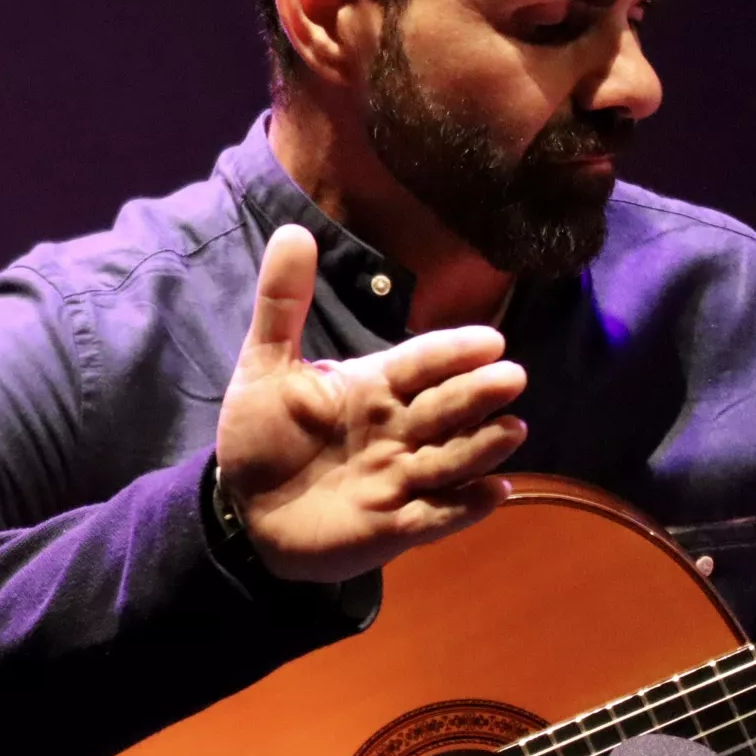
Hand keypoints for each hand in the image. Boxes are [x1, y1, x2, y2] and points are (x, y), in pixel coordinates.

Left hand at [217, 224, 527, 582]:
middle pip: (445, 407)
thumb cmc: (263, 435)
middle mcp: (396, 429)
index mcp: (373, 387)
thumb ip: (283, 305)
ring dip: (481, 447)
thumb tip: (294, 230)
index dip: (451, 353)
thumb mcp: (265, 367)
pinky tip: (494, 493)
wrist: (243, 510)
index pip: (420, 363)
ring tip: (511, 430)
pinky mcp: (394, 525)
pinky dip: (464, 507)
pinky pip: (437, 516)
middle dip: (476, 393)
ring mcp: (400, 478)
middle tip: (510, 376)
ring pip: (451, 459)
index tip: (488, 341)